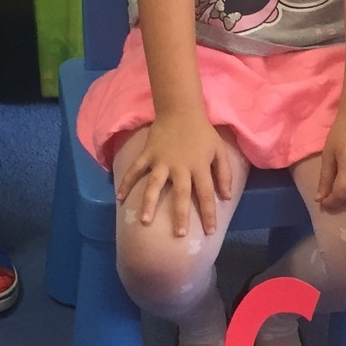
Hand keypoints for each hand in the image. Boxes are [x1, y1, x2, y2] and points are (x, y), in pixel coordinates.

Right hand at [117, 111, 235, 238]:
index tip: (210, 231)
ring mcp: (161, 161)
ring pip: (155, 185)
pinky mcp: (147, 154)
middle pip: (181, 194)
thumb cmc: (202, 133)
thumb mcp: (219, 150)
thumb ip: (224, 173)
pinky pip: (135, 170)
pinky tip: (119, 198)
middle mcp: (180, 166)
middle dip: (180, 215)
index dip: (209, 213)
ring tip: (145, 221)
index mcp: (199, 166)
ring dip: (149, 203)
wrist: (180, 110)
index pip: (206, 193)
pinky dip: (126, 183)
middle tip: (178, 235)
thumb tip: (225, 197)